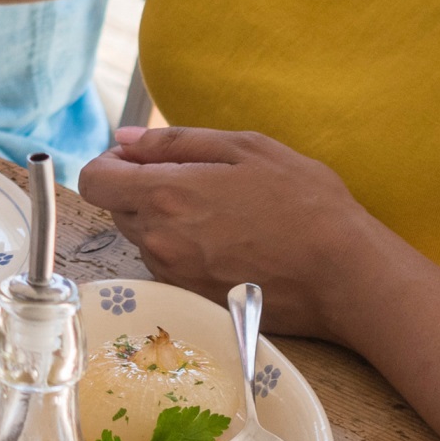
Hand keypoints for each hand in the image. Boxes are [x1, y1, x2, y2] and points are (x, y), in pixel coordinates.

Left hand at [76, 127, 391, 335]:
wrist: (344, 274)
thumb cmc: (303, 202)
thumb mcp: (245, 148)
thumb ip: (175, 142)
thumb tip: (124, 140)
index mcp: (166, 195)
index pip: (94, 181)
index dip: (111, 165)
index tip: (139, 160)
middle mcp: (160, 240)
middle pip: (117, 210)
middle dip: (141, 191)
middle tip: (195, 183)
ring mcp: (176, 276)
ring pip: (144, 240)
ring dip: (165, 223)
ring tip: (221, 215)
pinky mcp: (194, 300)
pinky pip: (169, 267)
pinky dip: (185, 252)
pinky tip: (228, 243)